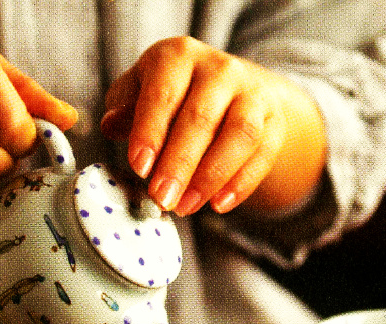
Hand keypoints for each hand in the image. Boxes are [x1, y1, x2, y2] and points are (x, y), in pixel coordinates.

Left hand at [101, 36, 325, 216]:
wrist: (232, 89)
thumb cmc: (175, 94)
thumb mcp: (142, 91)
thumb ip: (125, 109)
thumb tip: (111, 126)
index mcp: (179, 55)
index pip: (164, 95)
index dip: (150, 133)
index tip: (140, 168)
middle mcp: (220, 69)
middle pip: (201, 119)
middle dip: (180, 164)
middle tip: (162, 199)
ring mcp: (253, 94)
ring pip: (239, 135)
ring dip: (212, 177)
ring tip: (187, 207)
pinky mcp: (275, 121)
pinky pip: (263, 154)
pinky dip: (241, 184)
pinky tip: (218, 205)